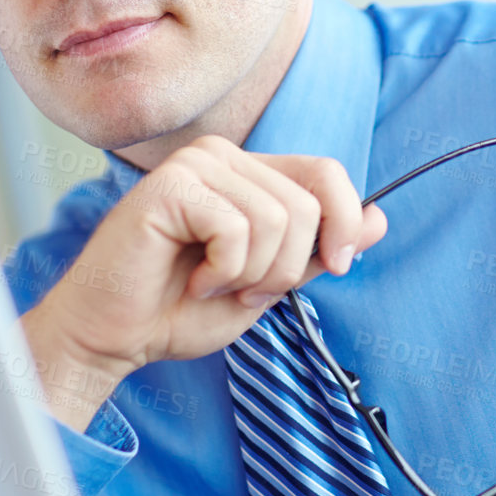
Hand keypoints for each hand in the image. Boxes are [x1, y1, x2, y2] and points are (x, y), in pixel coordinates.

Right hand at [18, 136, 386, 430]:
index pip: (327, 172)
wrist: (115, 338)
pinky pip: (238, 229)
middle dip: (287, 268)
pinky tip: (190, 279)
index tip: (335, 267)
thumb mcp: (270, 282)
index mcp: (248, 172)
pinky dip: (223, 272)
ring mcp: (194, 165)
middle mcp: (222, 156)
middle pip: (308, 204)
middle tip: (242, 290)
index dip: (344, 222)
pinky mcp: (170, 185)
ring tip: (212, 284)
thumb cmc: (180, 310)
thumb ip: (318, 250)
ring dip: (253, 274)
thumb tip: (380, 218)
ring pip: (278, 219)